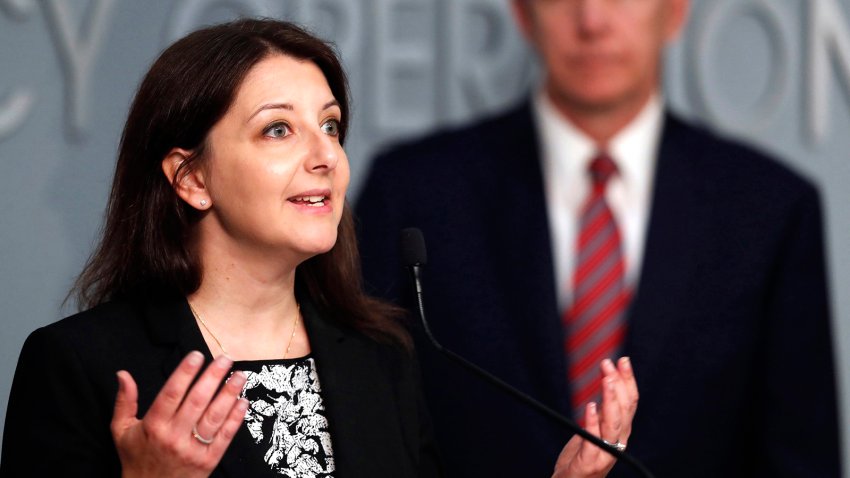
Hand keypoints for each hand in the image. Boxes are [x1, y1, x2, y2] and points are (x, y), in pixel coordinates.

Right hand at [111, 351, 248, 477]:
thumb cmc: (136, 458)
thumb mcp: (122, 431)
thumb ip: (124, 401)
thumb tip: (123, 374)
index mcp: (153, 425)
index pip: (172, 393)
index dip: (185, 372)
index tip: (197, 355)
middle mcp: (173, 436)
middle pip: (197, 401)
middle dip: (213, 377)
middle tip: (226, 358)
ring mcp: (192, 449)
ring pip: (214, 417)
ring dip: (229, 394)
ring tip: (239, 375)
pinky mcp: (207, 461)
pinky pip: (224, 436)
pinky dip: (235, 418)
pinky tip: (243, 402)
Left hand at [552, 357, 638, 477]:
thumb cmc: (583, 456)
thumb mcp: (596, 429)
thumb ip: (604, 410)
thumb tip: (610, 381)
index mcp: (621, 432)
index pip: (630, 402)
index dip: (628, 380)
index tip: (623, 360)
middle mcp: (618, 441)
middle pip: (624, 410)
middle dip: (619, 384)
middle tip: (609, 364)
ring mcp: (605, 452)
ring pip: (613, 424)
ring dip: (611, 399)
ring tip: (607, 380)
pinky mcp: (589, 462)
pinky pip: (593, 440)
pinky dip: (592, 422)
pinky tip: (590, 406)